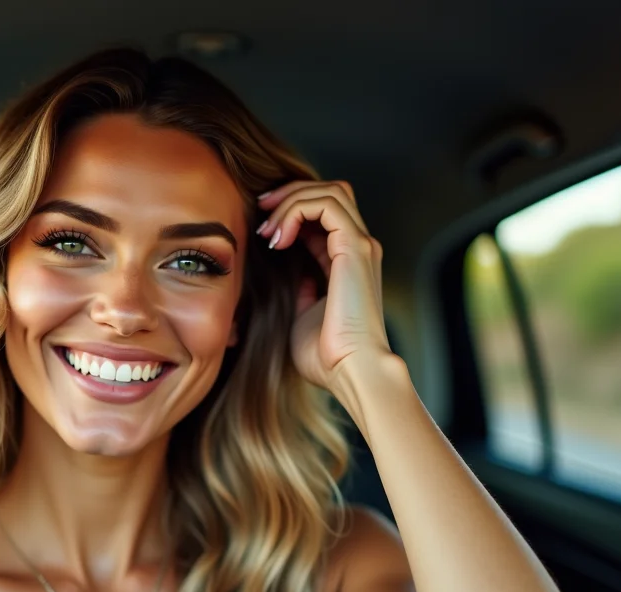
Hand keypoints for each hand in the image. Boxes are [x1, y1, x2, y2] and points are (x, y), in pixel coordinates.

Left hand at [256, 181, 391, 392]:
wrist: (350, 371)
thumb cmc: (327, 356)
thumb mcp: (302, 315)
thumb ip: (299, 291)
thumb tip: (289, 278)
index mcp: (346, 262)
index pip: (324, 214)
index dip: (290, 210)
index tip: (261, 227)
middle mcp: (358, 248)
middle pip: (330, 192)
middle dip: (290, 194)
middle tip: (260, 210)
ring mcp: (360, 246)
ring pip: (329, 191)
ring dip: (291, 200)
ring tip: (267, 228)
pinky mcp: (355, 248)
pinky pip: (326, 204)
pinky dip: (297, 210)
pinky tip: (278, 238)